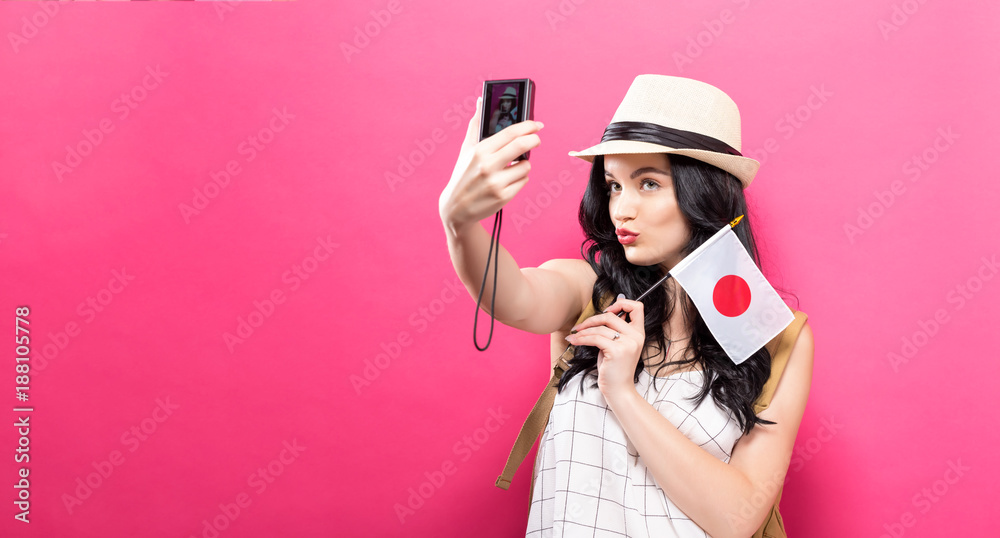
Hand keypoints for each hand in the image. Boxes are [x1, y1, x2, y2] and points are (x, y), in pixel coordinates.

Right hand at [438, 96, 543, 232]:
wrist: (456, 207)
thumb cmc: (463, 174)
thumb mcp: (466, 149)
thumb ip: (476, 124)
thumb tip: (480, 100)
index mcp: (479, 151)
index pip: (511, 133)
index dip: (528, 126)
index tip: (537, 125)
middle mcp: (488, 166)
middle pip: (522, 146)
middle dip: (534, 140)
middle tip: (536, 139)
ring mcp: (496, 182)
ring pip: (526, 166)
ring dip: (523, 165)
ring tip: (510, 168)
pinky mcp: (503, 196)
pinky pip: (523, 181)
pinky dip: (519, 179)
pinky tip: (506, 181)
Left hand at [565, 294, 644, 398]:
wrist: (619, 390)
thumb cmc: (615, 369)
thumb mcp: (618, 346)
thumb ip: (614, 330)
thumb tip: (604, 313)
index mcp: (638, 333)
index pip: (637, 307)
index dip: (621, 303)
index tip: (607, 311)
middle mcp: (636, 336)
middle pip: (611, 316)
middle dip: (591, 319)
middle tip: (580, 326)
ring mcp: (628, 343)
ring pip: (600, 328)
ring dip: (583, 331)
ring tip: (574, 335)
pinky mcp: (617, 351)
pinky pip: (595, 338)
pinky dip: (581, 338)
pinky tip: (574, 341)